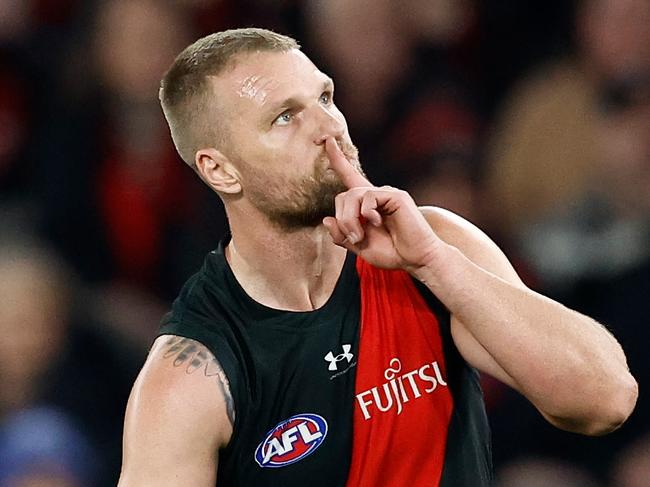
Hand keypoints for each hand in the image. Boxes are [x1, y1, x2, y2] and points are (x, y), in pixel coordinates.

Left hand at [322, 137, 441, 270]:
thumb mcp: (359, 247)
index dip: (337, 159)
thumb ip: (342, 235)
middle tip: (352, 238)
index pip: (349, 177)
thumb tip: (326, 219)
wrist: (417, 259)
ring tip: (360, 236)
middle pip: (343, 195)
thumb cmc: (392, 253)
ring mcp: (386, 193)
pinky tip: (376, 223)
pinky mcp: (395, 196)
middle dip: (341, 219)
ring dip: (349, 220)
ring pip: (352, 196)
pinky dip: (365, 213)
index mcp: (366, 205)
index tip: (326, 140)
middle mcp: (376, 195)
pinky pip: (368, 197)